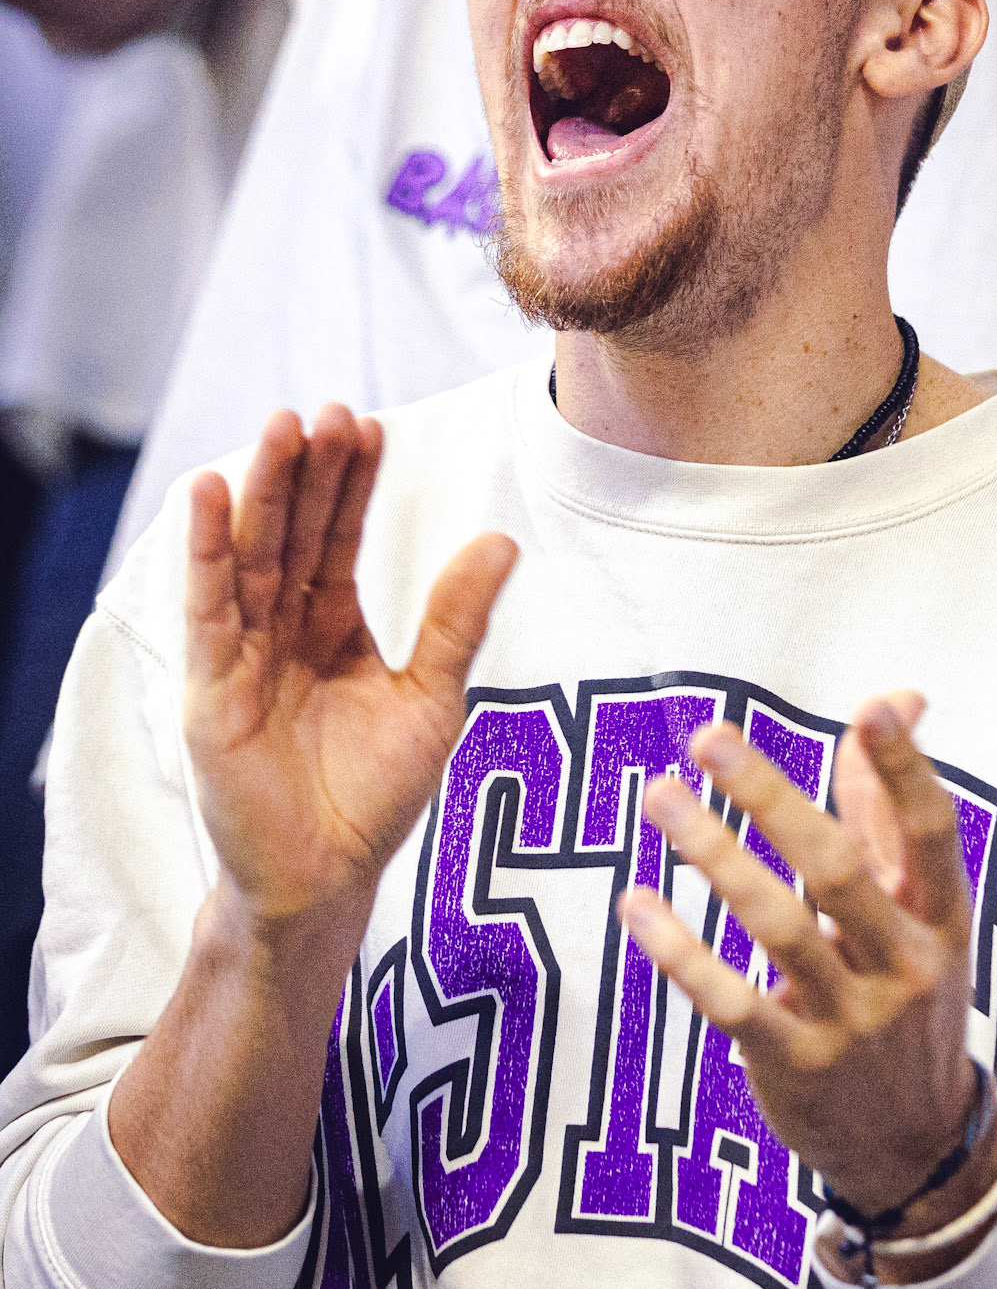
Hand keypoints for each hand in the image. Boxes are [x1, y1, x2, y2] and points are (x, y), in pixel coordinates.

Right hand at [185, 405, 516, 935]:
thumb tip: (499, 539)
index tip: (370, 426)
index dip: (352, 483)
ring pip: (251, 556)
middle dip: (308, 472)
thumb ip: (455, 620)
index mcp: (333, 625)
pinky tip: (207, 492)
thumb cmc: (376, 795)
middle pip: (292, 532)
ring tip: (279, 426)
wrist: (329, 878)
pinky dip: (206, 550)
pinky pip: (208, 609)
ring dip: (261, 491)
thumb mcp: (431, 699)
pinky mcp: (212, 690)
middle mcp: (282, 629)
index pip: (337, 537)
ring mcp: (242, 655)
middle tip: (328, 410)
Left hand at [619, 698, 979, 1218]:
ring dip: (714, 854)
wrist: (915, 1147)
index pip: (930, 831)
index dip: (906, 770)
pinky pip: (730, 1002)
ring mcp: (850, 1020)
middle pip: (837, 867)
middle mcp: (903, 964)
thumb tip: (900, 698)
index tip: (875, 710)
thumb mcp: (917, 911)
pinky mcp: (795, 1065)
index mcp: (939, 916)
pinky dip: (681, 953)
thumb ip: (888, 805)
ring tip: (661, 797)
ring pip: (777, 926)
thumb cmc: (905, 993)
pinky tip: (637, 906)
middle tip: (708, 737)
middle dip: (770, 797)